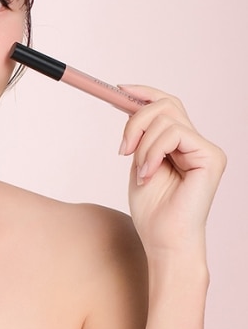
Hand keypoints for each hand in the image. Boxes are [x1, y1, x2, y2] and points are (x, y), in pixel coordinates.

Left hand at [118, 86, 225, 260]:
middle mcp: (196, 142)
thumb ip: (139, 135)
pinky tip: (148, 174)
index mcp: (180, 143)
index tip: (118, 88)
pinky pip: (174, 134)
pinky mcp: (211, 157)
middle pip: (165, 104)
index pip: (166, 104)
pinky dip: (152, 152)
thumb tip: (128, 104)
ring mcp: (206, 149)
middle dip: (135, 119)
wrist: (162, 239)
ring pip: (165, 119)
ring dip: (142, 144)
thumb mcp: (137, 161)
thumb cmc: (151, 208)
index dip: (143, 92)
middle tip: (123, 148)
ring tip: (139, 171)